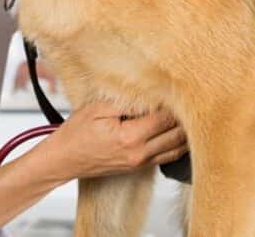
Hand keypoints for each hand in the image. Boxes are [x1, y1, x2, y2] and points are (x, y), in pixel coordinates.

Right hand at [34, 102, 187, 182]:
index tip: (180, 89)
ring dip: (186, 132)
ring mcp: (141, 162)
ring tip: (189, 113)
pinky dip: (178, 144)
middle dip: (186, 116)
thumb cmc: (76, 133)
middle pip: (176, 134)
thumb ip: (126, 102)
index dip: (175, 102)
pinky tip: (180, 131)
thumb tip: (150, 94)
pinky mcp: (140, 167)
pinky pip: (168, 157)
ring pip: (177, 148)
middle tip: (190, 99)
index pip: (165, 118)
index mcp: (130, 136)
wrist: (64, 159)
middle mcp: (139, 153)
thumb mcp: (97, 109)